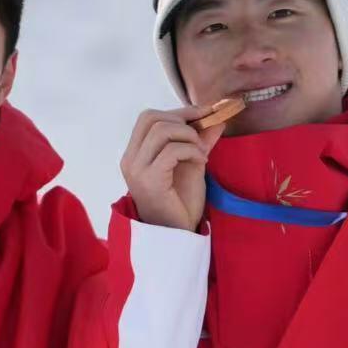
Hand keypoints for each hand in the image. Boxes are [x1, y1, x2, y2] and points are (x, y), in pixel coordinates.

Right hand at [120, 106, 227, 230]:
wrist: (178, 237)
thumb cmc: (181, 203)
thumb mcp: (192, 165)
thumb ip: (200, 141)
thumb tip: (217, 118)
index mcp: (135, 154)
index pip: (148, 118)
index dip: (177, 111)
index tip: (203, 113)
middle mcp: (130, 160)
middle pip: (151, 118)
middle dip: (182, 121)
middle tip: (200, 138)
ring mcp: (137, 170)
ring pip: (161, 131)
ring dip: (188, 136)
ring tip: (201, 152)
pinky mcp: (149, 181)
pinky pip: (170, 151)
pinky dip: (190, 150)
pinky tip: (201, 161)